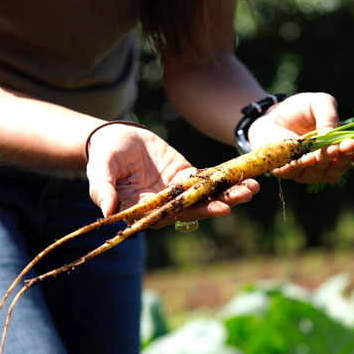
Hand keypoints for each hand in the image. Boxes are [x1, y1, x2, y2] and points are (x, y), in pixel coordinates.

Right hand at [86, 123, 258, 225]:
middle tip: (246, 195)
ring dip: (230, 192)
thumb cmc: (104, 154)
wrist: (113, 138)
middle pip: (198, 207)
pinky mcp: (186, 176)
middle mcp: (165, 205)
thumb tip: (106, 213)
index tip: (221, 208)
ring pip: (207, 194)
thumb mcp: (100, 169)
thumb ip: (103, 189)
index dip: (199, 212)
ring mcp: (178, 191)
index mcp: (145, 210)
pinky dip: (226, 178)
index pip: (176, 215)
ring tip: (253, 187)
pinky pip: (208, 178)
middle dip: (223, 202)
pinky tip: (245, 176)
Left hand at [247, 92, 353, 182]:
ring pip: (320, 172)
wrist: (268, 114)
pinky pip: (295, 172)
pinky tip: (305, 158)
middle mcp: (326, 164)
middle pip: (341, 167)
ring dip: (324, 161)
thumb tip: (331, 134)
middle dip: (345, 156)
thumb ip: (328, 115)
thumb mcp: (317, 103)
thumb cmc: (298, 110)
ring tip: (326, 151)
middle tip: (348, 145)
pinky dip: (301, 166)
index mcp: (340, 148)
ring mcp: (307, 170)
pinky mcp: (285, 171)